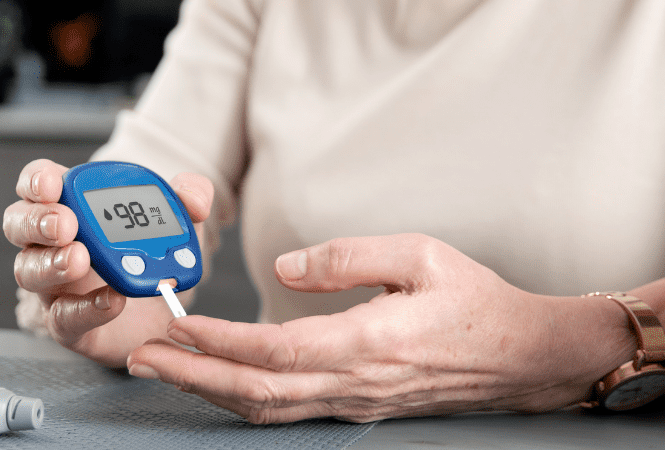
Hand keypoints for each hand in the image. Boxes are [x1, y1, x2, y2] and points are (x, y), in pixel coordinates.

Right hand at [3, 158, 213, 367]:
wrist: (160, 304)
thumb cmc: (152, 248)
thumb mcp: (177, 216)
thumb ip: (189, 197)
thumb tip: (194, 200)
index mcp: (69, 203)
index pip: (36, 182)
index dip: (37, 180)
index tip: (54, 184)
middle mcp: (50, 242)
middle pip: (18, 224)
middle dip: (38, 220)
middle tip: (66, 224)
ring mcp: (52, 284)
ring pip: (28, 270)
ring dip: (52, 264)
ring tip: (81, 260)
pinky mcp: (67, 323)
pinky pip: (62, 317)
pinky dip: (85, 309)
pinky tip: (111, 299)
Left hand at [125, 234, 635, 422]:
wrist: (524, 357)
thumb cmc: (475, 300)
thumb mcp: (419, 253)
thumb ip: (348, 255)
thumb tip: (284, 267)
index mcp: (367, 341)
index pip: (272, 349)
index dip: (217, 342)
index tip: (175, 326)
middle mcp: (354, 383)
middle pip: (256, 390)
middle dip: (191, 377)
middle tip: (140, 359)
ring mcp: (355, 403)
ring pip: (268, 410)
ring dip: (210, 393)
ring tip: (166, 371)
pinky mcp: (359, 407)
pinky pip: (291, 412)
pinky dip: (246, 401)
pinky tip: (221, 386)